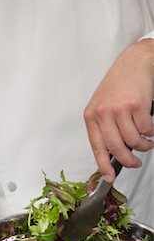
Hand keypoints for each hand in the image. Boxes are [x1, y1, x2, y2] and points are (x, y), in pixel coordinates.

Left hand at [84, 39, 153, 181]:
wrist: (134, 63)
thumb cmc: (118, 85)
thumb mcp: (103, 105)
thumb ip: (104, 127)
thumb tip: (112, 153)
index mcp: (92, 115)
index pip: (96, 146)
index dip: (103, 165)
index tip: (109, 177)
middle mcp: (103, 113)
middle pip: (117, 148)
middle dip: (129, 161)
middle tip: (135, 162)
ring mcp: (120, 109)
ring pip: (134, 141)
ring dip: (144, 146)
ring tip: (146, 142)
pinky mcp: (137, 105)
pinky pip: (146, 130)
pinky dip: (151, 133)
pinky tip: (150, 129)